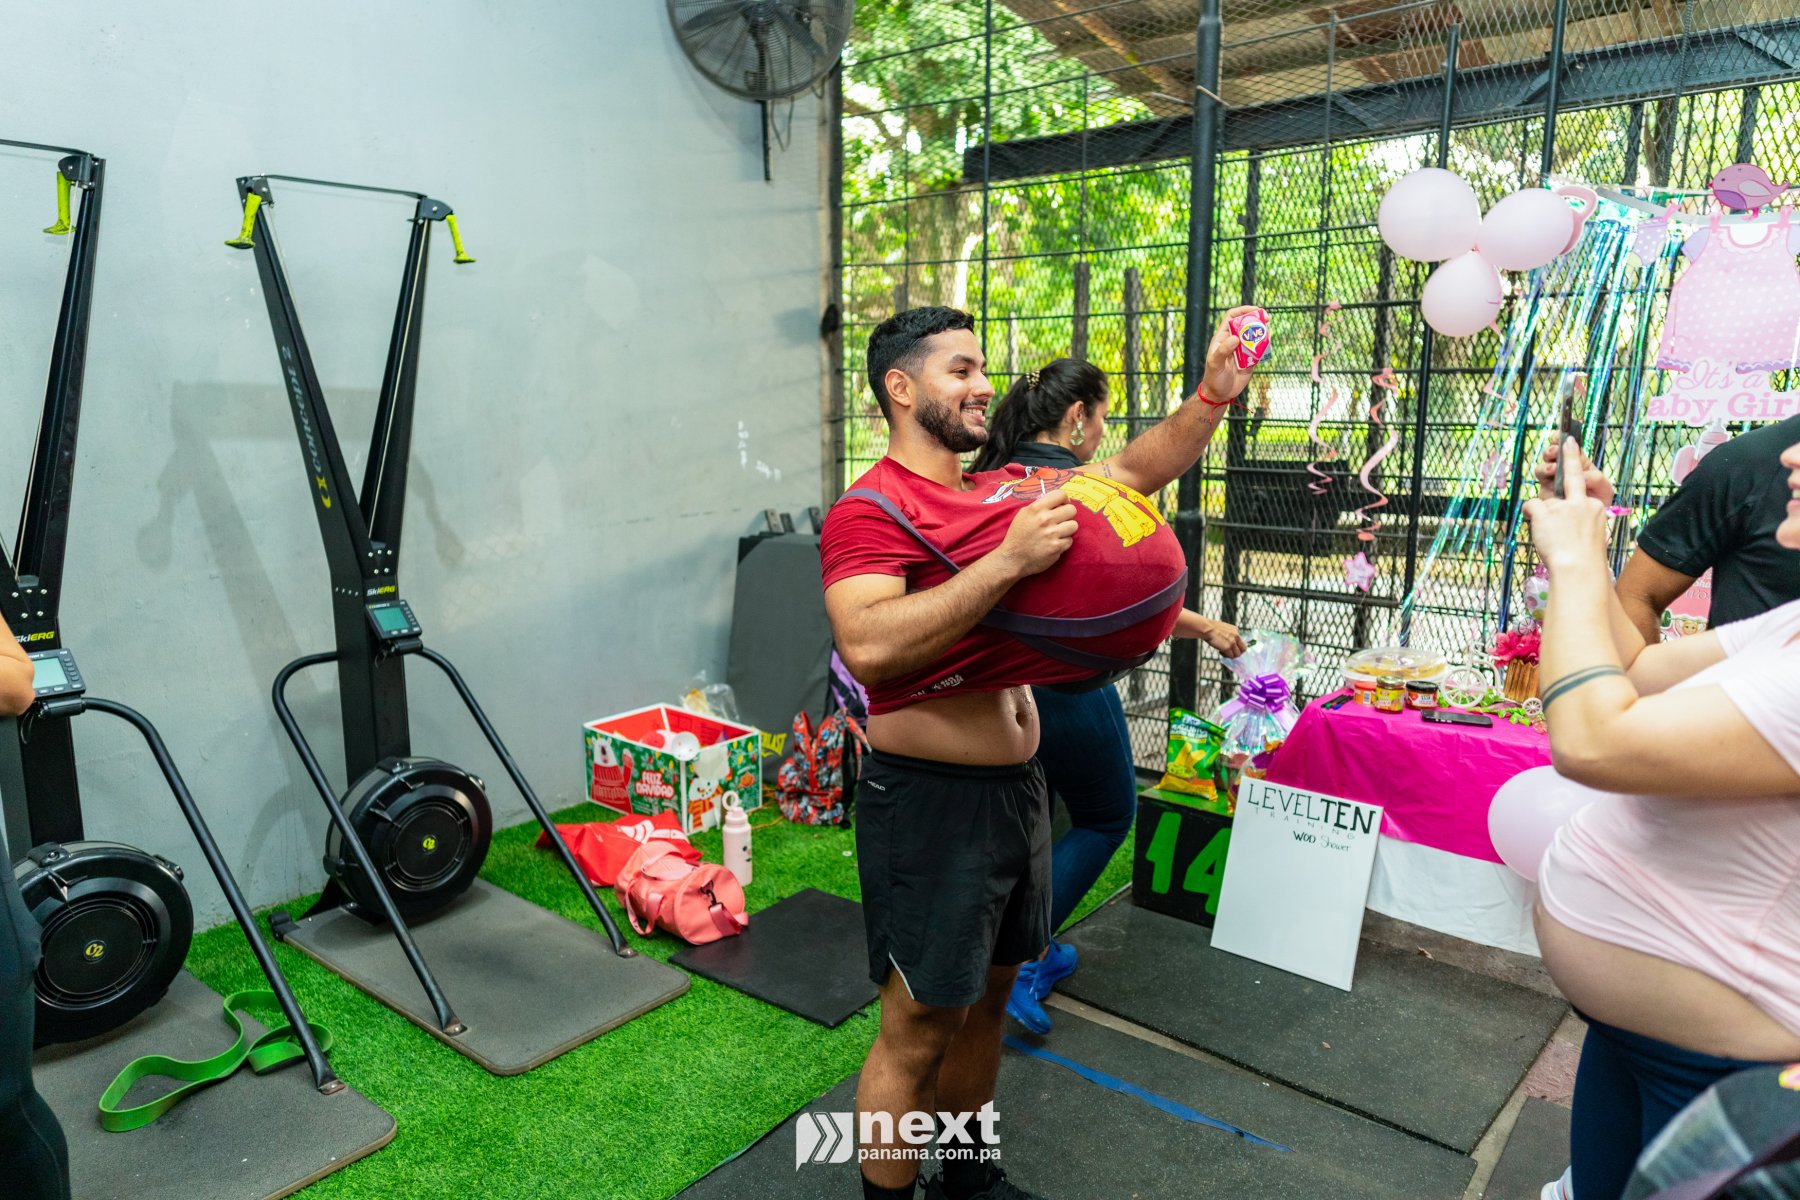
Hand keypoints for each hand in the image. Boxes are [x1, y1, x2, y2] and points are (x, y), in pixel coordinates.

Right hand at [996, 490, 1076, 577]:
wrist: (1012, 559)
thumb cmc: (1017, 536)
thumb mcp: (1023, 514)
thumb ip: (1039, 506)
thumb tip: (1056, 502)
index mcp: (1036, 508)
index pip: (1060, 494)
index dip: (1064, 499)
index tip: (1062, 505)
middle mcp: (1045, 519)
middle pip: (1071, 509)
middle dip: (1068, 515)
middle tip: (1061, 520)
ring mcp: (1051, 534)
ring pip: (1074, 525)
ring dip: (1067, 529)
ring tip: (1058, 533)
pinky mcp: (1056, 547)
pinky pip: (1070, 540)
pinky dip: (1064, 542)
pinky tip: (1054, 543)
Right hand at [1199, 618, 1246, 657]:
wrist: (1207, 628)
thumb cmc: (1211, 628)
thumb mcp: (1224, 629)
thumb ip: (1229, 635)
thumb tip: (1229, 642)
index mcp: (1236, 630)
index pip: (1242, 642)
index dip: (1237, 647)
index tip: (1232, 649)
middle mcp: (1236, 636)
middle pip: (1243, 649)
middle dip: (1237, 653)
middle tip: (1229, 653)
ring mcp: (1233, 642)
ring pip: (1237, 654)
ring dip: (1230, 655)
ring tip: (1223, 652)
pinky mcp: (1228, 647)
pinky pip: (1230, 656)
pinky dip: (1225, 656)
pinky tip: (1220, 651)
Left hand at [1201, 304, 1263, 405]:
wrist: (1220, 394)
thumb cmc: (1213, 377)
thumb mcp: (1215, 363)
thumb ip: (1223, 350)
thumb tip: (1236, 338)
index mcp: (1222, 337)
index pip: (1232, 317)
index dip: (1243, 310)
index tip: (1255, 310)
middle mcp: (1233, 340)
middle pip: (1247, 324)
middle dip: (1258, 319)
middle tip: (1267, 318)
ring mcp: (1243, 349)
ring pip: (1255, 335)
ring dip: (1263, 332)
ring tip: (1268, 333)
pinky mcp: (1251, 359)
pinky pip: (1260, 349)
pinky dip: (1266, 345)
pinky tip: (1268, 345)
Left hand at [1523, 438, 1609, 570]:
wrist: (1578, 568)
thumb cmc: (1584, 560)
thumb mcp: (1588, 537)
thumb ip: (1576, 521)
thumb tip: (1557, 512)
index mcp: (1596, 508)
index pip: (1588, 485)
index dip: (1579, 466)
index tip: (1573, 446)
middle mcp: (1581, 502)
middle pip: (1574, 475)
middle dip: (1569, 455)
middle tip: (1566, 439)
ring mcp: (1563, 505)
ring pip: (1545, 499)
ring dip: (1543, 513)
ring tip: (1551, 532)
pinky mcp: (1546, 511)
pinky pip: (1531, 507)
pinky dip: (1531, 517)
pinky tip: (1538, 528)